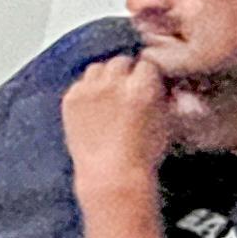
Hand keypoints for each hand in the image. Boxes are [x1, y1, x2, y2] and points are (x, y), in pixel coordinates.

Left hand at [60, 51, 179, 188]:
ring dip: (105, 77)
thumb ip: (166, 96)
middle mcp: (114, 84)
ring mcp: (89, 90)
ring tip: (109, 95)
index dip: (147, 74)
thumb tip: (165, 81)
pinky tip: (94, 107)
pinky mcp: (70, 99)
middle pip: (121, 61)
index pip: (146, 63)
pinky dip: (87, 91)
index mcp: (142, 87)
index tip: (147, 83)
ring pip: (98, 68)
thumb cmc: (143, 154)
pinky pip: (80, 84)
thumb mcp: (166, 121)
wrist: (111, 175)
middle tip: (127, 88)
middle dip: (126, 72)